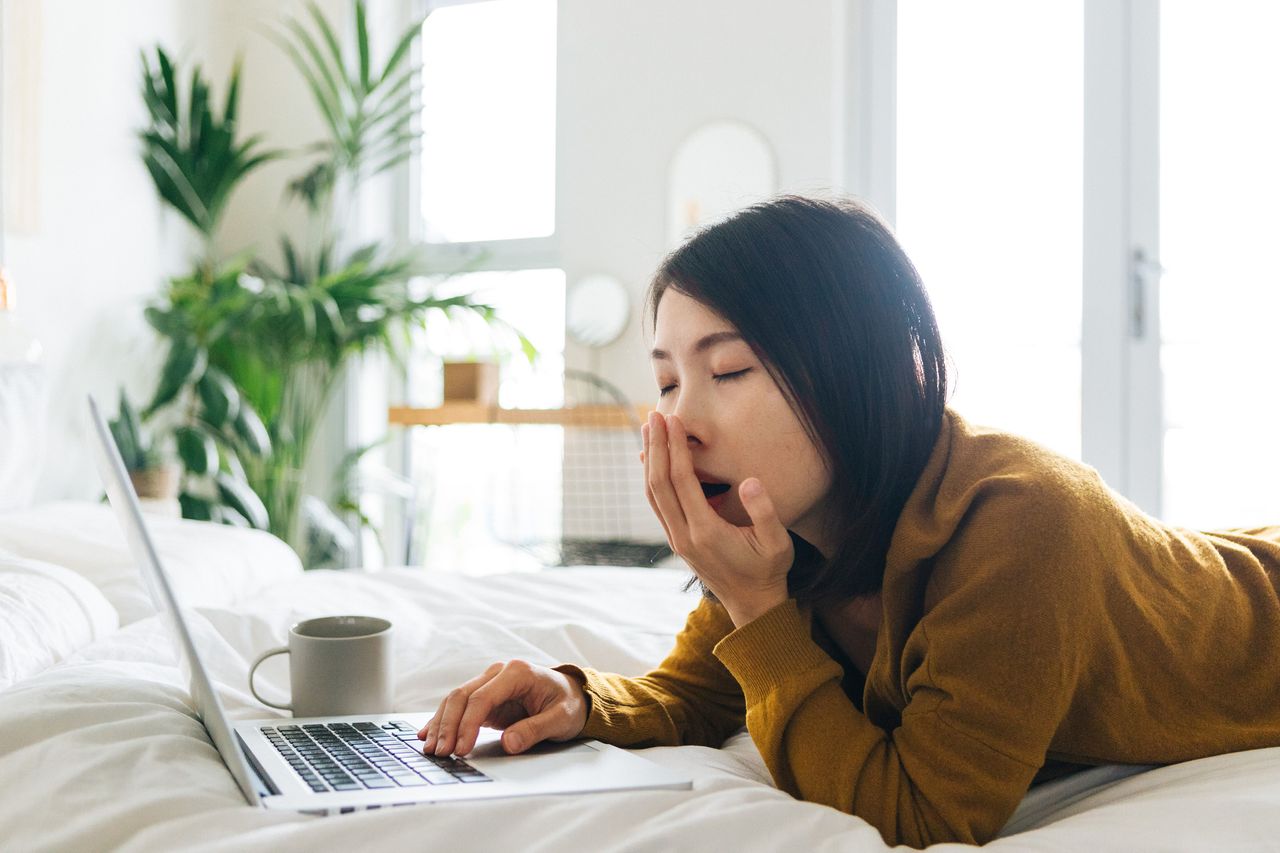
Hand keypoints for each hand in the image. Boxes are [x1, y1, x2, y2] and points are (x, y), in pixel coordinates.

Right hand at [418, 660, 587, 755]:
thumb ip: (536, 729)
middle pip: (462, 696)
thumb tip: (510, 743)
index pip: (483, 698)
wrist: (573, 695)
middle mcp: (499, 673)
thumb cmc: (568, 704)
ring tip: (431, 749)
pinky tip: (428, 733)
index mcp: (517, 672)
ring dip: (441, 724)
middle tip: (441, 753)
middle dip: (448, 726)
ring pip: (455, 700)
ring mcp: (490, 683)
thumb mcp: (562, 719)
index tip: (461, 749)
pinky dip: (443, 720)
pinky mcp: (485, 696)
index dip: (468, 724)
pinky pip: (459, 707)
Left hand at [642, 411, 792, 626]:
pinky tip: (653, 460)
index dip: (676, 448)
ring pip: (653, 494)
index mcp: (705, 532)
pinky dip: (653, 478)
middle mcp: (684, 535)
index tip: (674, 420)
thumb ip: (765, 512)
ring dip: (650, 460)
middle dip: (656, 447)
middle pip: (659, 484)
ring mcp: (677, 538)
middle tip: (654, 415)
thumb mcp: (777, 543)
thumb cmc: (768, 570)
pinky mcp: (677, 539)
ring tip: (649, 429)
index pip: (682, 481)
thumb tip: (752, 481)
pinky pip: (658, 504)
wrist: (752, 604)